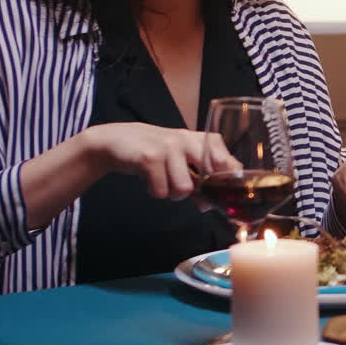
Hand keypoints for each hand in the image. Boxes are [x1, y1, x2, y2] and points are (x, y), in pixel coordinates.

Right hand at [82, 123, 238, 199]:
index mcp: (201, 139)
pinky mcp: (151, 157)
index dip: (225, 180)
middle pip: (208, 178)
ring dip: (172, 193)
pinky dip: (155, 191)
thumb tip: (211, 204)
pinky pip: (162, 191)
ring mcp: (170, 147)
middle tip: (181, 187)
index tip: (218, 191)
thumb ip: (199, 179)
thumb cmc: (157, 153)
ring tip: (162, 181)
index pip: (226, 160)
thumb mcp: (181, 160)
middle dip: (197, 191)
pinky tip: (149, 179)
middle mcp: (188, 139)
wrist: (119, 141)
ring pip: (184, 188)